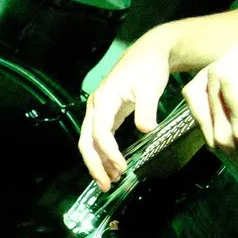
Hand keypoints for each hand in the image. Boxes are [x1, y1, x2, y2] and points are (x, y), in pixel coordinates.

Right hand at [78, 31, 174, 188]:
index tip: (123, 168)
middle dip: (95, 165)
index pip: (101, 133)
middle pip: (87, 141)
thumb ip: (147, 109)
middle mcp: (95, 106)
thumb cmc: (149, 67)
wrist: (149, 52)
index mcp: (103, 100)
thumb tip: (146, 130)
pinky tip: (113, 167)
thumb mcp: (151, 87)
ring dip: (98, 163)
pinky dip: (103, 154)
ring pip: (90, 142)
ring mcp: (98, 111)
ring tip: (110, 181)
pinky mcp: (105, 114)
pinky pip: (98, 138)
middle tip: (106, 185)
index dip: (109, 153)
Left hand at [185, 32, 237, 223]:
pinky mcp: (210, 143)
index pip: (229, 77)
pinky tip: (234, 78)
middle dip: (234, 53)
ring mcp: (212, 140)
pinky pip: (197, 105)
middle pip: (211, 78)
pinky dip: (209, 85)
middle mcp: (222, 135)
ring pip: (196, 90)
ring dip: (216, 68)